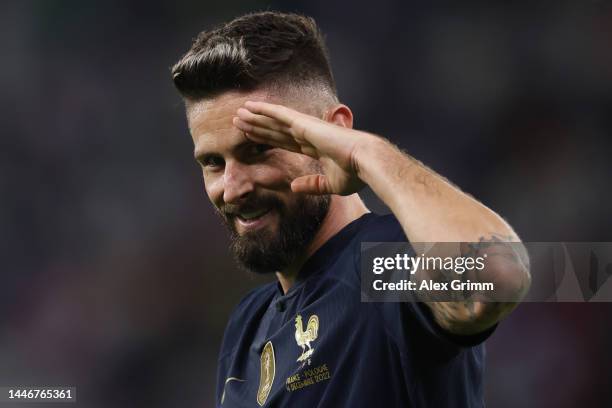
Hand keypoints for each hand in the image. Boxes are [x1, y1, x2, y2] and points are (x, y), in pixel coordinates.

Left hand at [233, 101, 371, 195]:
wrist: (366, 162)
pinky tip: (251, 106)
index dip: (268, 138)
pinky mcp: (305, 124)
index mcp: (314, 148)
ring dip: (255, 117)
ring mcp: (306, 127)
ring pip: (274, 121)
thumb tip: (294, 187)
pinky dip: (264, 109)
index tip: (253, 137)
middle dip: (257, 126)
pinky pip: (280, 114)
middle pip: (275, 129)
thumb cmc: (355, 174)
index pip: (285, 141)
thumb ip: (312, 184)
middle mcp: (308, 135)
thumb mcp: (330, 185)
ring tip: (239, 114)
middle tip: (239, 122)